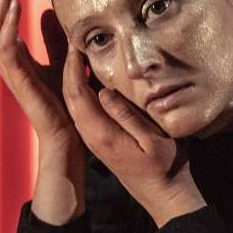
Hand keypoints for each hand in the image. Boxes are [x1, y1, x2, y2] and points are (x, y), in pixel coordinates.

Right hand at [0, 0, 76, 148]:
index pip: (6, 15)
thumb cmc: (64, 103)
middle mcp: (8, 60)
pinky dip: (8, 23)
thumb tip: (46, 11)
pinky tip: (16, 2)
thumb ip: (53, 39)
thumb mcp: (62, 61)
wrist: (66, 136)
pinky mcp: (16, 78)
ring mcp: (9, 69)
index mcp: (16, 55)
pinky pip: (6, 45)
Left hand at [61, 46, 205, 225]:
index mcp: (99, 132)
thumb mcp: (152, 140)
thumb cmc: (164, 166)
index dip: (73, 68)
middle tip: (72, 38)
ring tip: (78, 49)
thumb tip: (103, 92)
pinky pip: (84, 107)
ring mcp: (93, 136)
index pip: (77, 94)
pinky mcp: (100, 136)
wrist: (162, 193)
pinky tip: (91, 72)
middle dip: (68, 66)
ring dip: (73, 75)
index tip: (75, 43)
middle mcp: (90, 133)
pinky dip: (82, 86)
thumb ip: (127, 116)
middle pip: (70, 95)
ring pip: (74, 101)